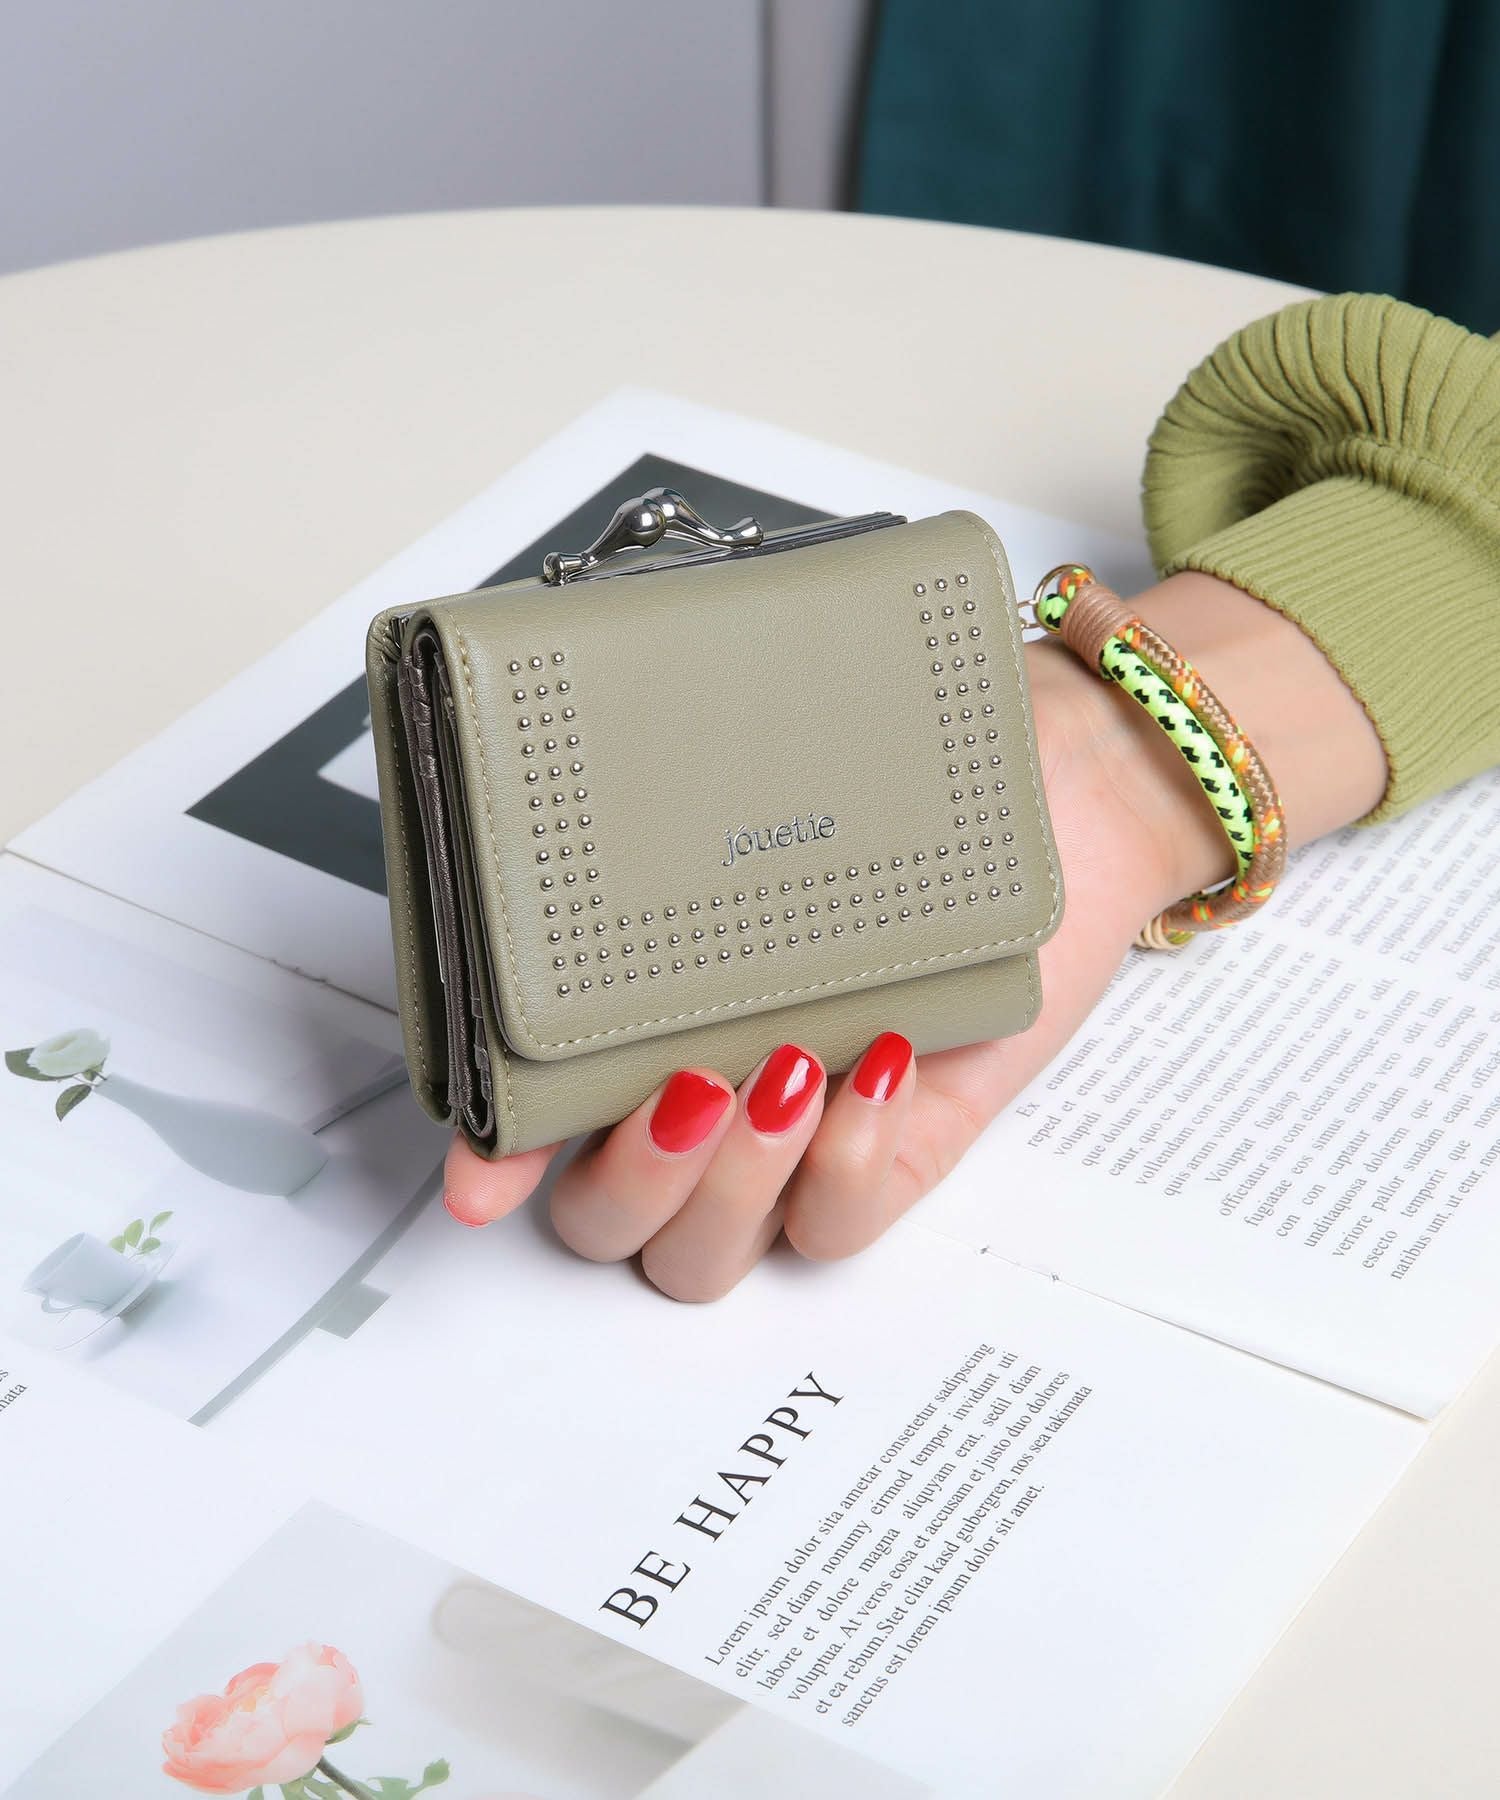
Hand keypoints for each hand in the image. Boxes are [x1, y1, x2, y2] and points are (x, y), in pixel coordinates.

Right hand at [441, 575, 1386, 1297]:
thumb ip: (673, 745)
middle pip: (604, 1223)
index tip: (481, 1165)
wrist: (1074, 774)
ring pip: (703, 1254)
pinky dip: (842, 1170)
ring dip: (724, 1184)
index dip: (491, 1156)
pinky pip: (838, 1229)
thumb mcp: (778, 740)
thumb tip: (575, 698)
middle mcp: (699, 1083)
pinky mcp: (897, 1148)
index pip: (528, 1113)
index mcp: (636, 1001)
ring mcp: (793, 1131)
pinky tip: (871, 1066)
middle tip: (682, 1080)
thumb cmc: (914, 752)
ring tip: (777, 1068)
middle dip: (628, 1178)